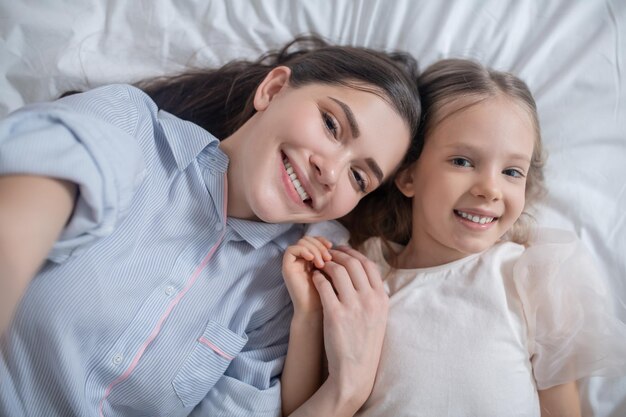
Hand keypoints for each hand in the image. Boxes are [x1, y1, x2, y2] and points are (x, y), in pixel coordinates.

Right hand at [282, 236, 332, 314]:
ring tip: (323, 262)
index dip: (323, 241)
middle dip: (320, 245)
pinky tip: (313, 261)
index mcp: (311, 260)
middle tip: (329, 257)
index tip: (333, 248)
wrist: (317, 311)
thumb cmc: (329, 295)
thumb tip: (342, 245)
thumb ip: (334, 259)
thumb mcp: (334, 272)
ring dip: (314, 248)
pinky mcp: (287, 267)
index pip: (314, 240)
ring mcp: (293, 263)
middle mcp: (300, 260)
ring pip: (301, 242)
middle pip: (308, 238)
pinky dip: (304, 251)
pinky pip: (291, 250)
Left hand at [313, 246, 388, 408]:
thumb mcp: (379, 316)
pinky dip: (318, 278)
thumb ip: (373, 295)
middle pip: (353, 263)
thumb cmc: (365, 343)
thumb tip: (361, 273)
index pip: (369, 264)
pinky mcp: (335, 314)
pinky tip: (315, 279)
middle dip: (338, 255)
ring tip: (320, 266)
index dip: (354, 253)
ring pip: (338, 271)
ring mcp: (353, 306)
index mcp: (381, 298)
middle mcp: (370, 299)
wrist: (355, 370)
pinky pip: (324, 286)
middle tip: (327, 255)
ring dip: (326, 264)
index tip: (343, 252)